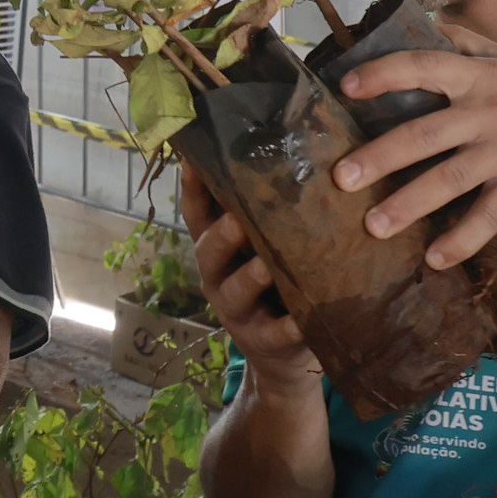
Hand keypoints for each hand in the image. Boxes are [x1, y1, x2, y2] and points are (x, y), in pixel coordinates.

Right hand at [179, 161, 313, 379]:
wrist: (284, 354)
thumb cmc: (278, 280)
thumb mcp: (265, 244)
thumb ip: (269, 209)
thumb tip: (291, 143)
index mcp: (217, 245)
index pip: (198, 211)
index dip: (193, 186)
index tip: (194, 155)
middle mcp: (218, 274)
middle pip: (209, 250)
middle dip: (221, 234)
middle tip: (238, 219)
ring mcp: (237, 310)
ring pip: (236, 291)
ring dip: (250, 277)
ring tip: (266, 266)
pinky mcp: (264, 341)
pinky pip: (276, 334)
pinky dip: (288, 328)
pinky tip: (302, 321)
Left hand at [330, 18, 496, 267]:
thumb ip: (466, 43)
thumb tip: (423, 21)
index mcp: (480, 77)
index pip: (422, 66)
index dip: (382, 74)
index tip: (346, 87)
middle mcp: (489, 112)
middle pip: (424, 133)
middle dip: (379, 156)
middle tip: (341, 176)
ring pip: (448, 179)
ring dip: (408, 205)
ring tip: (373, 226)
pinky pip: (487, 216)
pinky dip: (461, 239)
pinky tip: (435, 258)